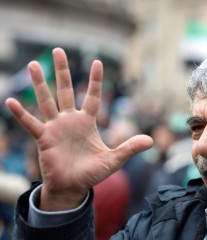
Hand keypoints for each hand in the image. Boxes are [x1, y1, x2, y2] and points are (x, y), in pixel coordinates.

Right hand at [6, 48, 152, 210]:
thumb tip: (151, 141)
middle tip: (58, 50)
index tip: (97, 62)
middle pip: (65, 90)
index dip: (95, 80)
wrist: (73, 187)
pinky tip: (11, 101)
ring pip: (46, 101)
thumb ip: (129, 148)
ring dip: (40, 84)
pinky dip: (21, 114)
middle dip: (62, 71)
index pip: (92, 96)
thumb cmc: (92, 173)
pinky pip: (31, 124)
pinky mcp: (44, 139)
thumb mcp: (114, 159)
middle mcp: (70, 120)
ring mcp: (55, 128)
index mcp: (87, 122)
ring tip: (35, 65)